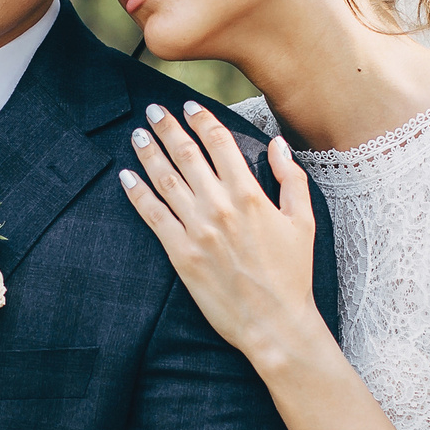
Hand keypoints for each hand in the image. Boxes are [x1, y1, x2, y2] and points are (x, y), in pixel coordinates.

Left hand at [121, 102, 327, 371]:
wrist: (275, 323)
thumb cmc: (292, 274)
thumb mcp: (303, 221)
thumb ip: (291, 178)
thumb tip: (277, 143)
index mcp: (249, 194)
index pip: (220, 143)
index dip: (202, 120)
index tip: (190, 106)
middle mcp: (219, 206)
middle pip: (187, 154)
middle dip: (168, 128)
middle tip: (154, 110)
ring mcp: (197, 230)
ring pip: (166, 180)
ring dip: (149, 153)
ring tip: (138, 134)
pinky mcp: (181, 254)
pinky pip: (153, 216)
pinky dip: (137, 193)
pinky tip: (126, 176)